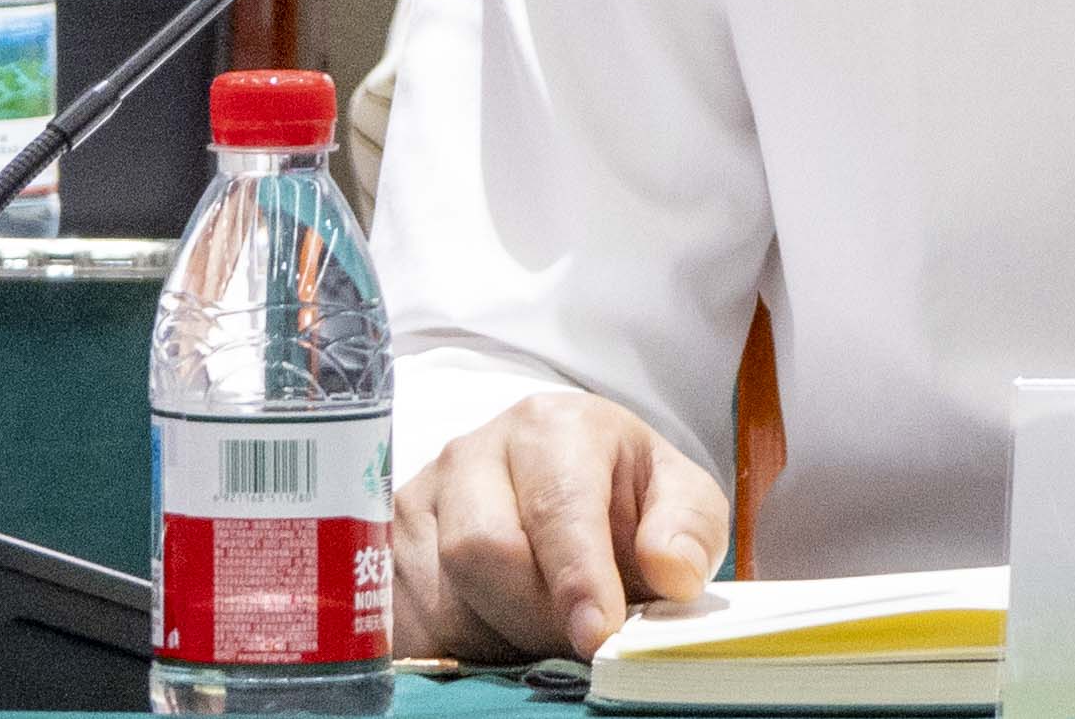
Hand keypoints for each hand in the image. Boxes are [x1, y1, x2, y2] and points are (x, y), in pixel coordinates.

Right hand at [393, 391, 729, 661]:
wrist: (557, 483)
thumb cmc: (622, 496)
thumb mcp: (678, 499)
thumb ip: (689, 529)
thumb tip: (674, 571)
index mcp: (554, 426)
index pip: (556, 505)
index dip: (576, 576)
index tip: (597, 632)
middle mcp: (474, 452)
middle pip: (485, 553)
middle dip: (537, 616)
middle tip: (577, 642)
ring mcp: (420, 499)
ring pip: (442, 597)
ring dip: (498, 637)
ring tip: (541, 628)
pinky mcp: (384, 549)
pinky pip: (405, 621)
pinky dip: (453, 647)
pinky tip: (494, 636)